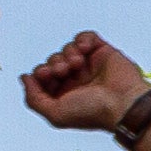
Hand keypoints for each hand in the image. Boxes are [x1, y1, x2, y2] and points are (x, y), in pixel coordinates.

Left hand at [20, 29, 150, 132]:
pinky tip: (85, 49)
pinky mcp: (104, 52)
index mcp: (66, 94)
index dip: (40, 73)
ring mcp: (91, 65)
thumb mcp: (56, 114)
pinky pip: (86, 37)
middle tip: (62, 71)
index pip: (43, 76)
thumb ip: (33, 99)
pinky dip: (82, 39)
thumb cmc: (93, 112)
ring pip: (68, 48)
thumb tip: (25, 78)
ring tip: (77, 64)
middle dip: (53, 63)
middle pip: (53, 60)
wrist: (124, 104)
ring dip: (67, 53)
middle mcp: (77, 79)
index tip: (46, 75)